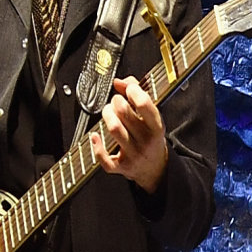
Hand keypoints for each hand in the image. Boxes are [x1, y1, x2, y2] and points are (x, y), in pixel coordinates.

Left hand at [100, 74, 168, 191]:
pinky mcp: (121, 167)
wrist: (155, 169)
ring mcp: (134, 155)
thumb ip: (138, 95)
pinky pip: (104, 158)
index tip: (129, 89)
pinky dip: (96, 146)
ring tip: (108, 113)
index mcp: (157, 128)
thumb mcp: (152, 118)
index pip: (144, 104)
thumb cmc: (150, 139)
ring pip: (114, 129)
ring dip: (107, 115)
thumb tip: (119, 82)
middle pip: (124, 112)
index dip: (132, 91)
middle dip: (116, 101)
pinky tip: (95, 136)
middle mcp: (146, 141)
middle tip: (116, 102)